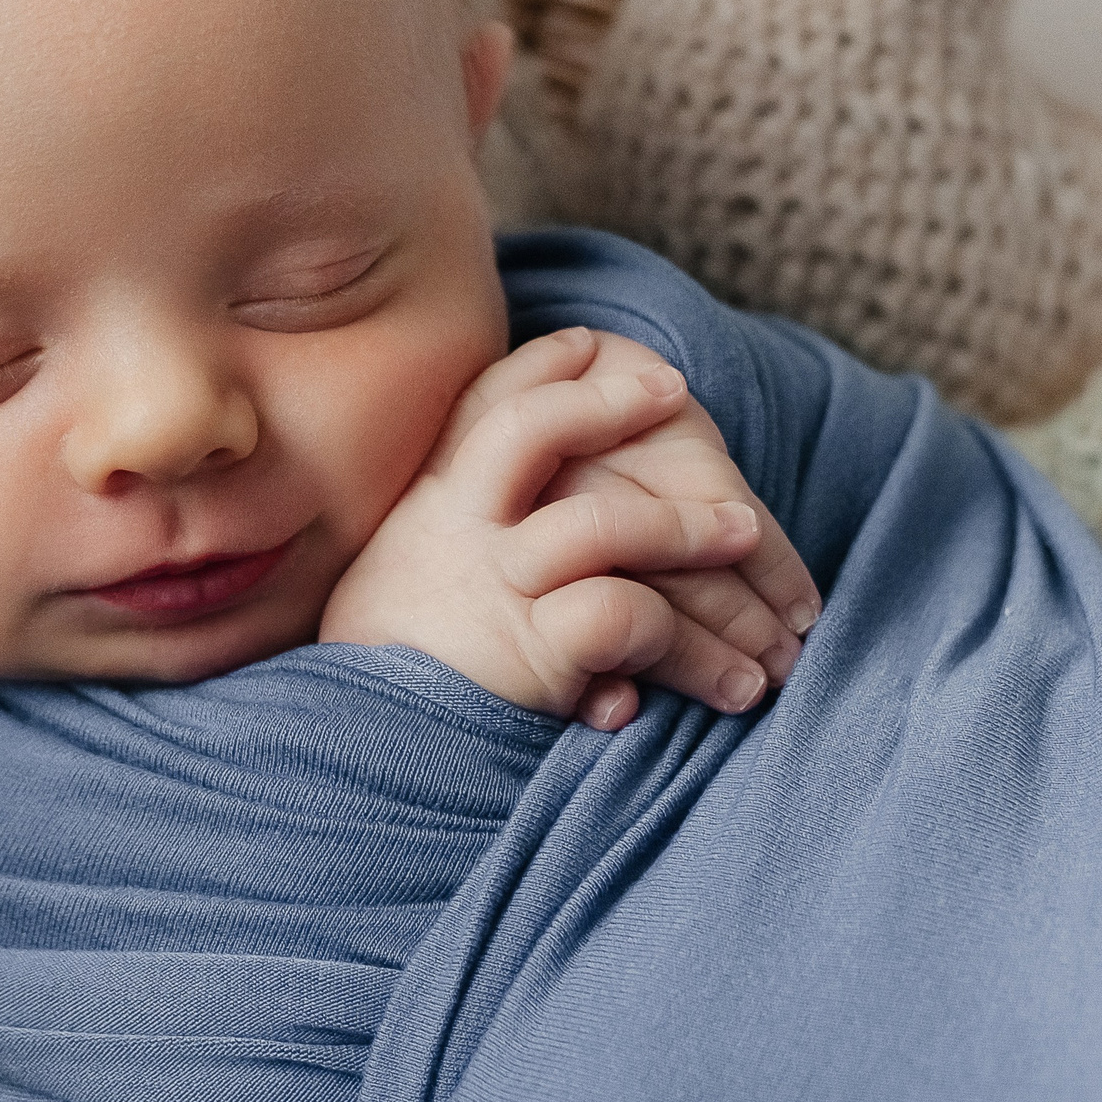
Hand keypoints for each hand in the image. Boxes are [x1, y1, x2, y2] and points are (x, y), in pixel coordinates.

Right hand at [318, 326, 816, 725]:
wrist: (355, 758)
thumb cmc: (394, 678)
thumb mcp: (407, 587)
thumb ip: (463, 545)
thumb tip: (543, 519)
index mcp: (427, 510)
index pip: (477, 408)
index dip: (537, 368)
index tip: (588, 343)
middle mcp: (452, 531)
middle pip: (527, 429)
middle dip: (607, 402)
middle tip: (675, 389)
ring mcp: (490, 584)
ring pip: (603, 523)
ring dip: (689, 530)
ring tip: (746, 534)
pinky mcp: (529, 648)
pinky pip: (629, 617)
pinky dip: (694, 650)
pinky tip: (731, 684)